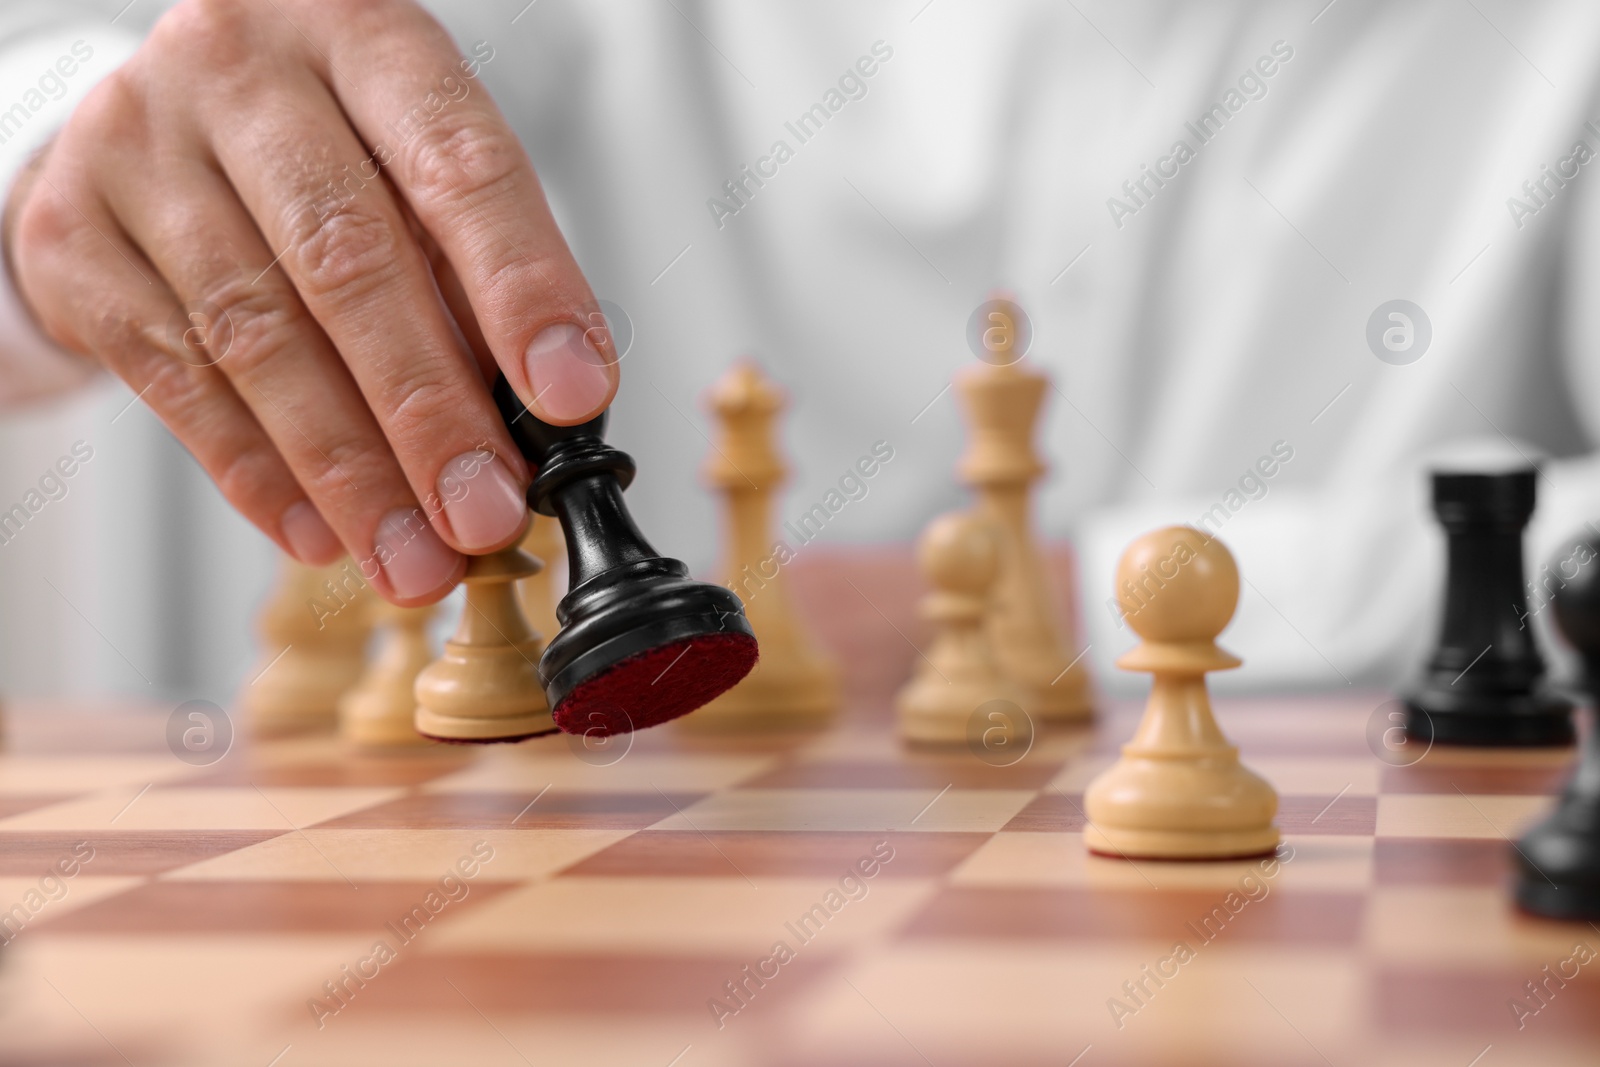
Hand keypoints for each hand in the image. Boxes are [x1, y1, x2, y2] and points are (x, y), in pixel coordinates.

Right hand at [1, 0, 618, 603]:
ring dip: (349, 471)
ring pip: (257, 335)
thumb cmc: (326, 151)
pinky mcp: (76, 235)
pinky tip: (321, 534)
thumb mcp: (413, 173)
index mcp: (361, 36)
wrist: (156, 125)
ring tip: (415, 557)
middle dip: (429, 413)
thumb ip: (475, 275)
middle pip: (348, 262)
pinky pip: (177, 378)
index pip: (458, 165)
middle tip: (485, 514)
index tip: (569, 398)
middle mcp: (242, 71)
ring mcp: (142, 147)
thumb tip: (545, 418)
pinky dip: (258, 472)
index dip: (522, 289)